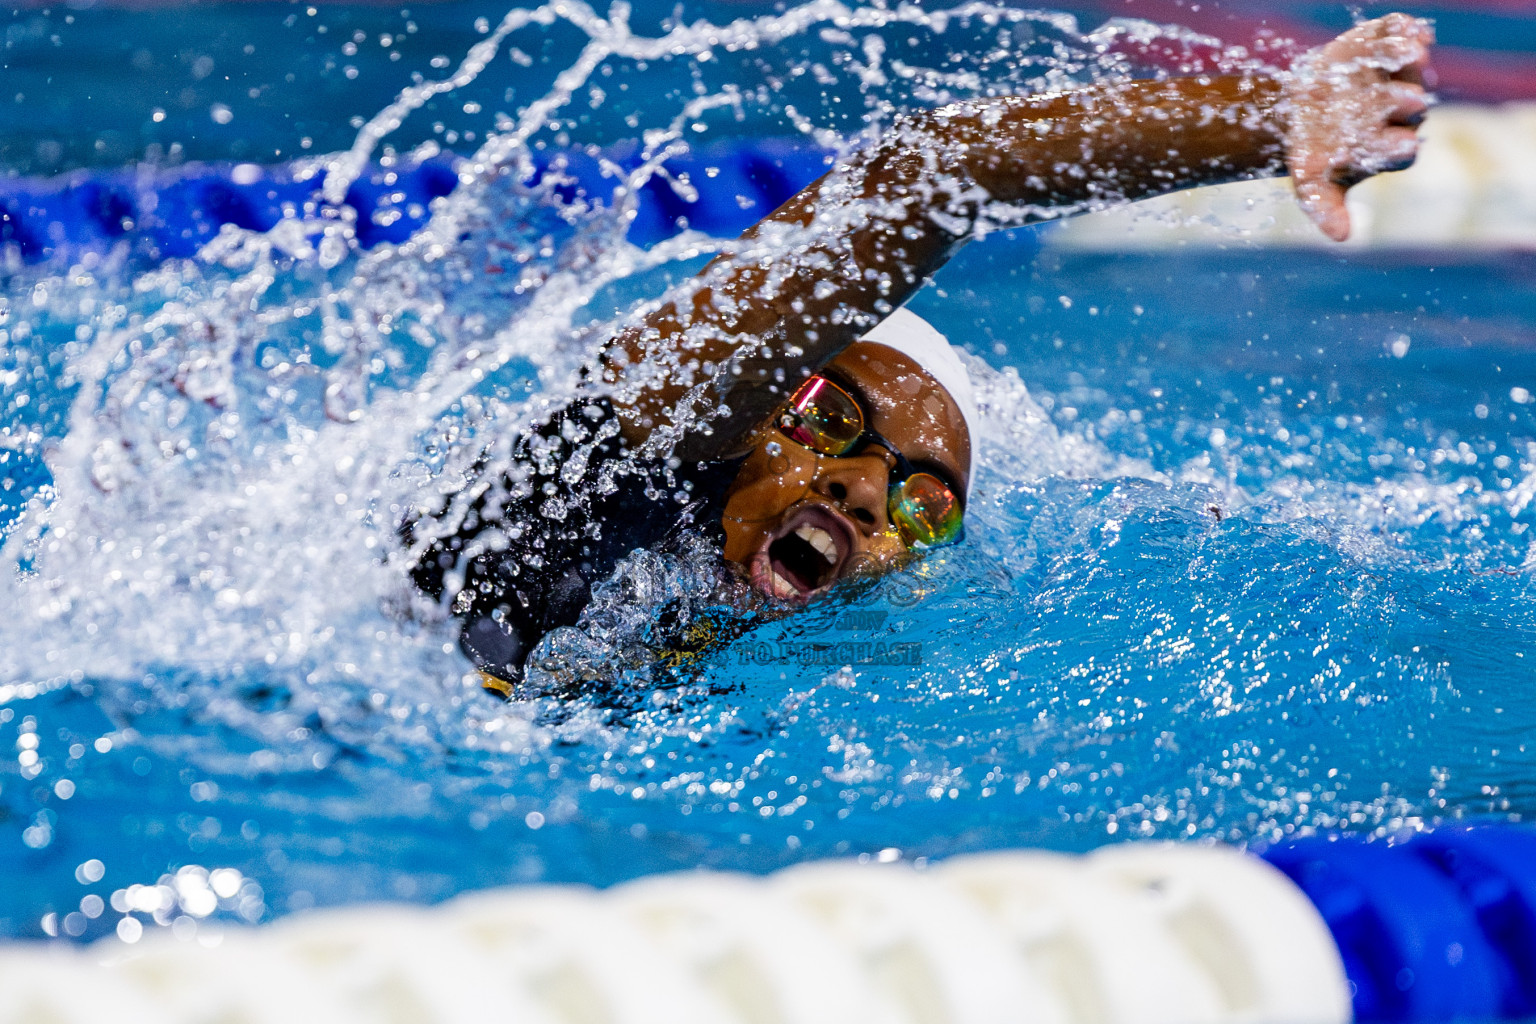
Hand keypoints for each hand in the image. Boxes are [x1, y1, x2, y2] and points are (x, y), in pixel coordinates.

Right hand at [1283, 13, 1433, 240]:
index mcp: (1390, 147)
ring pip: (1412, 68)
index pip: (1403, 149)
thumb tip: (1342, 238)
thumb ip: (1324, 209)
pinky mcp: (1384, 46)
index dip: (1398, 146)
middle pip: (1411, 106)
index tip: (1391, 143)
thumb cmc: (1310, 154)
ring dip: (1409, 60)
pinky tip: (1405, 28)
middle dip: (1400, 101)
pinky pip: (1401, 34)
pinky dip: (1402, 29)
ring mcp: (1397, 76)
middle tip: (1394, 98)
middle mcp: (1402, 112)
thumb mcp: (1310, 186)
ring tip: (1404, 53)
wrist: (1295, 113)